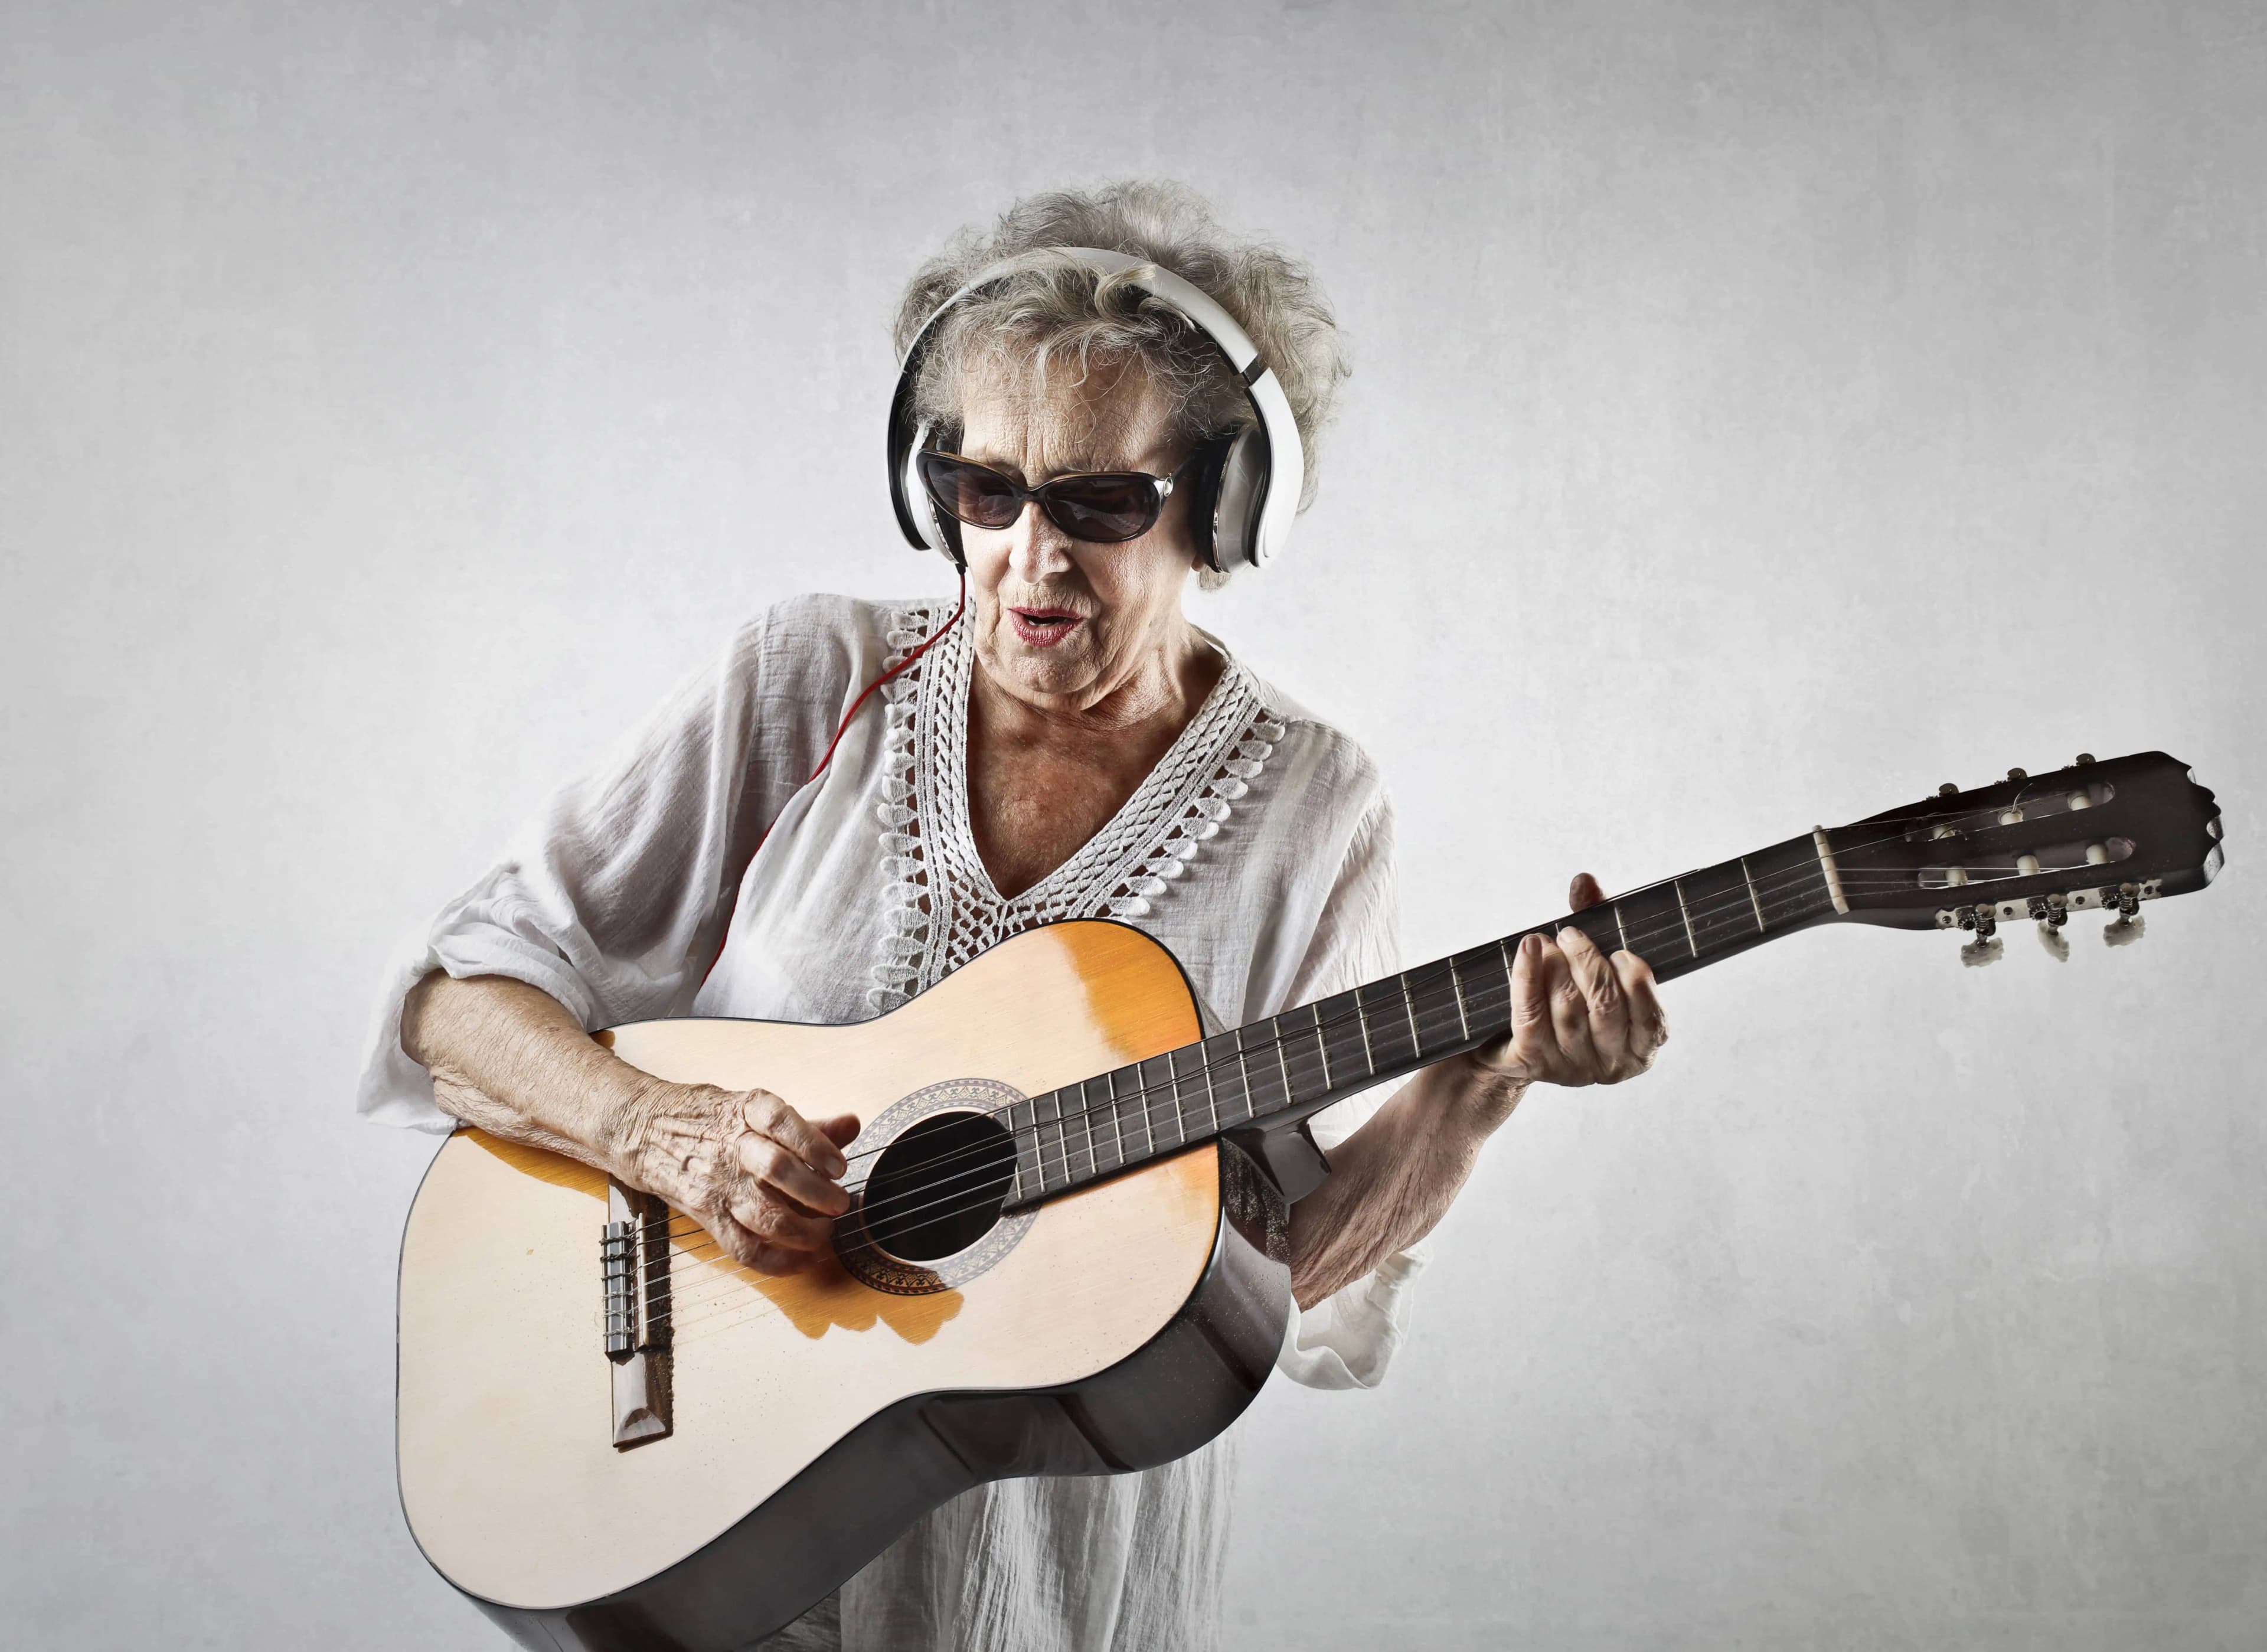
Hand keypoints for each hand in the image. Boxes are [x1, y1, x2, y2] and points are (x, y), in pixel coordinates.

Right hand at [618, 1081, 860, 1275]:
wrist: (644, 1131)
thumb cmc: (712, 1122)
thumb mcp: (755, 1111)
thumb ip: (807, 1126)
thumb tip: (852, 1123)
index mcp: (746, 1111)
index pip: (782, 1121)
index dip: (815, 1144)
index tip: (839, 1165)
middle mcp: (732, 1147)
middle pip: (777, 1170)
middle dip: (817, 1193)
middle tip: (841, 1203)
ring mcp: (718, 1184)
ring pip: (764, 1215)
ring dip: (803, 1232)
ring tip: (827, 1232)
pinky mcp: (708, 1215)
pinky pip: (744, 1247)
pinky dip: (779, 1261)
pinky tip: (805, 1260)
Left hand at [1468, 872, 1668, 1095]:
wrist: (1512, 1046)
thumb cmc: (1568, 998)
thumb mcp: (1591, 963)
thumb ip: (1598, 920)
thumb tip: (1585, 881)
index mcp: (1640, 1047)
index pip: (1652, 1020)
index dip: (1638, 982)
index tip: (1620, 952)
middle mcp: (1610, 1065)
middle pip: (1606, 1006)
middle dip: (1588, 962)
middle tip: (1571, 934)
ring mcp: (1571, 1068)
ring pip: (1568, 1009)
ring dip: (1556, 966)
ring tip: (1546, 942)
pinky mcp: (1533, 1062)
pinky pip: (1531, 1013)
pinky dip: (1527, 975)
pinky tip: (1528, 948)